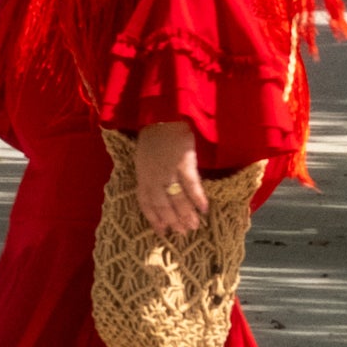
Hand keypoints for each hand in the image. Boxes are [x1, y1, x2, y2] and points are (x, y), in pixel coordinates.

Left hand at [135, 119, 206, 234]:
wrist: (163, 114)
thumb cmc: (154, 134)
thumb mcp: (143, 156)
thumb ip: (148, 173)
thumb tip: (159, 190)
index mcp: (142, 174)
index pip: (146, 202)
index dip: (153, 218)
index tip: (162, 231)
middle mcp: (153, 176)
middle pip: (163, 204)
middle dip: (172, 220)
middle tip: (182, 233)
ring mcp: (168, 171)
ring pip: (177, 199)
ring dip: (186, 215)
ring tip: (194, 226)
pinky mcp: (184, 163)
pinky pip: (191, 185)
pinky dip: (197, 198)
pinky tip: (204, 208)